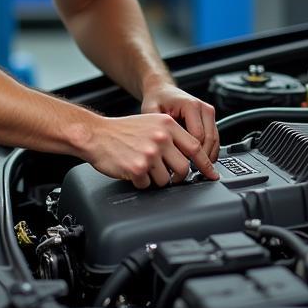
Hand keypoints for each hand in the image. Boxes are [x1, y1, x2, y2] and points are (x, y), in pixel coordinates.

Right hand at [83, 113, 218, 188]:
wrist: (96, 134)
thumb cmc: (122, 130)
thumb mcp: (152, 123)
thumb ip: (172, 135)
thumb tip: (193, 154)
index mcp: (167, 125)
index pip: (195, 147)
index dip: (205, 164)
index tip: (212, 174)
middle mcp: (161, 137)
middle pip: (184, 168)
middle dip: (178, 177)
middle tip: (169, 176)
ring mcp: (150, 153)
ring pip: (166, 180)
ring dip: (156, 180)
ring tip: (144, 168)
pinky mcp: (138, 168)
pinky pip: (148, 185)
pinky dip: (142, 182)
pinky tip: (133, 171)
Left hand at [141, 83, 219, 162]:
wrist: (162, 90)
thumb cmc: (156, 100)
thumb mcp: (151, 111)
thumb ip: (157, 128)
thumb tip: (161, 149)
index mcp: (191, 106)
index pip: (197, 136)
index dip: (190, 154)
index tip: (181, 165)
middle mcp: (203, 108)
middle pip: (209, 140)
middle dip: (201, 158)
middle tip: (189, 172)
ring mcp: (209, 113)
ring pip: (215, 141)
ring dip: (207, 157)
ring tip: (195, 170)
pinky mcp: (210, 118)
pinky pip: (214, 139)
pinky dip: (209, 151)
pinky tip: (199, 161)